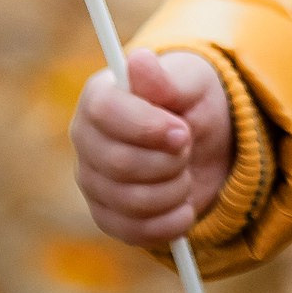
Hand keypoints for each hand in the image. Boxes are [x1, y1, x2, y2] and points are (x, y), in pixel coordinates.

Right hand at [69, 48, 232, 246]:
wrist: (205, 140)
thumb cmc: (191, 101)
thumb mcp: (190, 82)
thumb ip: (166, 79)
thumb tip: (140, 60)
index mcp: (99, 97)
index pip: (105, 112)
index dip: (147, 127)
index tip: (183, 132)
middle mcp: (86, 140)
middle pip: (119, 163)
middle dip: (169, 161)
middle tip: (189, 147)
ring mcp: (92, 181)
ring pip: (129, 202)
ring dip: (174, 191)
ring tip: (186, 174)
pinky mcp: (107, 215)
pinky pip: (132, 232)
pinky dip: (169, 224)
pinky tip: (184, 208)